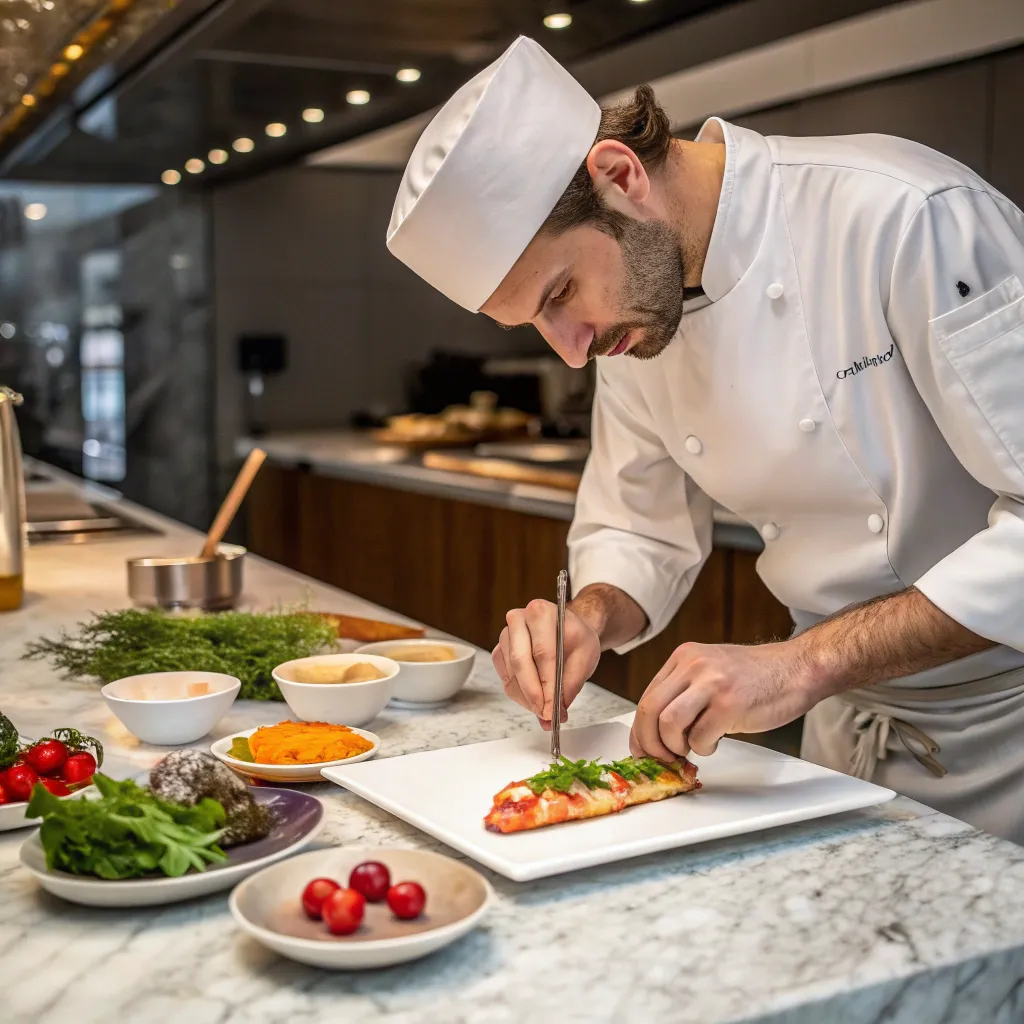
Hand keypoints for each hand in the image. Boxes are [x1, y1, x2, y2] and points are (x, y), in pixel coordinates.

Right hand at [492, 600, 601, 727]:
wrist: (566, 630)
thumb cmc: (575, 639)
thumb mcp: (585, 657)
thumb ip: (571, 684)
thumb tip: (556, 711)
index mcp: (542, 613)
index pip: (543, 653)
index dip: (547, 684)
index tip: (552, 708)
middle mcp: (519, 619)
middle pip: (520, 662)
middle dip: (533, 694)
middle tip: (545, 714)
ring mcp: (506, 635)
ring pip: (512, 674)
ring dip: (527, 698)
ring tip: (545, 710)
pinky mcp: (500, 651)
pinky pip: (506, 679)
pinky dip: (520, 695)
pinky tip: (535, 699)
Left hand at [629, 641, 818, 760]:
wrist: (797, 668)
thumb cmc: (756, 676)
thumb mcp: (711, 669)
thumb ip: (684, 691)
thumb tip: (656, 731)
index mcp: (684, 657)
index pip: (647, 697)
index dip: (640, 730)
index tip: (643, 749)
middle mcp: (693, 665)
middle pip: (649, 710)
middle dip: (650, 743)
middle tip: (662, 758)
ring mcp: (711, 684)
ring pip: (668, 724)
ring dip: (675, 747)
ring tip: (691, 748)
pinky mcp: (730, 705)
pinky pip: (699, 737)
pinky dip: (702, 748)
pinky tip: (715, 741)